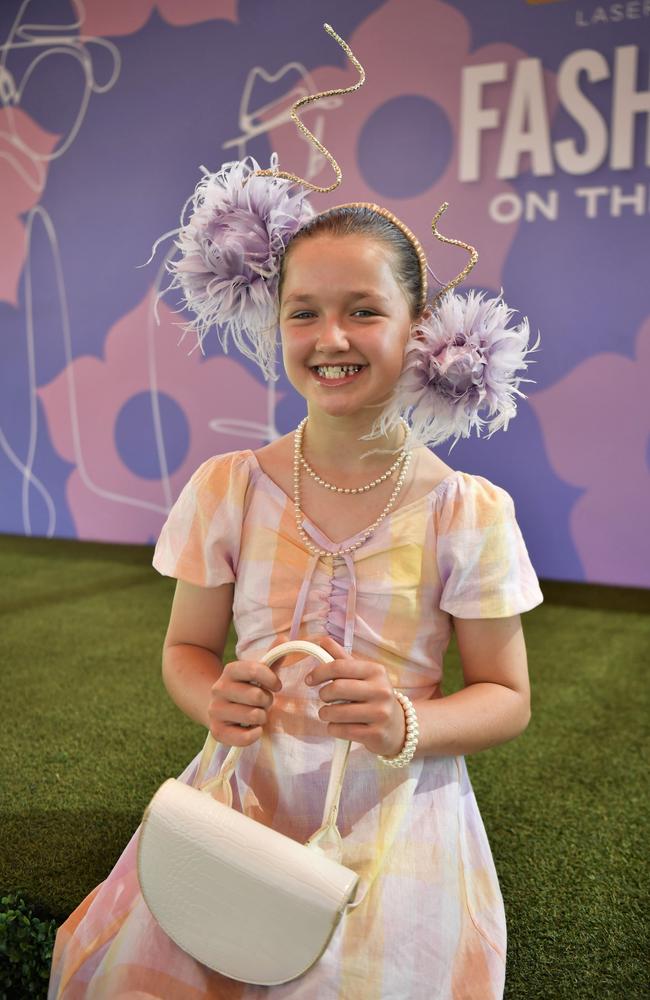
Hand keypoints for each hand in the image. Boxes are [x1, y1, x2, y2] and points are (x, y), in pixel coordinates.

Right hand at [208, 658, 281, 746]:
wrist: (219, 708)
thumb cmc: (246, 688)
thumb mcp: (258, 672)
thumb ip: (272, 656)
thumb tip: (284, 638)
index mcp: (230, 670)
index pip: (255, 670)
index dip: (272, 679)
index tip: (277, 685)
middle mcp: (218, 688)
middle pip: (256, 695)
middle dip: (267, 701)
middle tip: (263, 702)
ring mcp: (215, 710)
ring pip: (253, 716)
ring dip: (262, 717)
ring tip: (256, 714)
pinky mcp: (216, 731)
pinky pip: (244, 737)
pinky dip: (255, 734)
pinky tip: (253, 729)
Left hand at [306, 635, 405, 756]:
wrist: (398, 726)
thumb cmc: (373, 696)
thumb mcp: (362, 675)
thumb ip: (342, 658)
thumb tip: (323, 640)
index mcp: (376, 671)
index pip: (339, 666)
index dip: (319, 672)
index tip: (309, 680)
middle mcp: (381, 690)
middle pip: (336, 688)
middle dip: (323, 694)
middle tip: (324, 698)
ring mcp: (380, 713)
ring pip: (336, 712)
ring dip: (325, 714)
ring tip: (329, 713)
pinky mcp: (376, 734)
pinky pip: (341, 730)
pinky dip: (333, 728)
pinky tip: (339, 726)